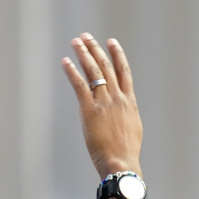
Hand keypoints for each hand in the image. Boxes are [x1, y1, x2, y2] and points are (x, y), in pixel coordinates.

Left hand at [61, 34, 142, 187]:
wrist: (121, 161)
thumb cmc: (126, 151)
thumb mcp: (132, 128)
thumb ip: (126, 114)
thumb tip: (122, 110)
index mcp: (130, 103)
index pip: (124, 72)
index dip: (117, 55)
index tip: (112, 42)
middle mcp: (118, 98)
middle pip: (107, 67)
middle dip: (96, 49)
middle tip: (87, 37)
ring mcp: (104, 102)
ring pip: (94, 72)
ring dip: (84, 54)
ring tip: (76, 42)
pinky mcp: (90, 109)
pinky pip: (79, 85)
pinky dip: (72, 71)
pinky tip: (65, 61)